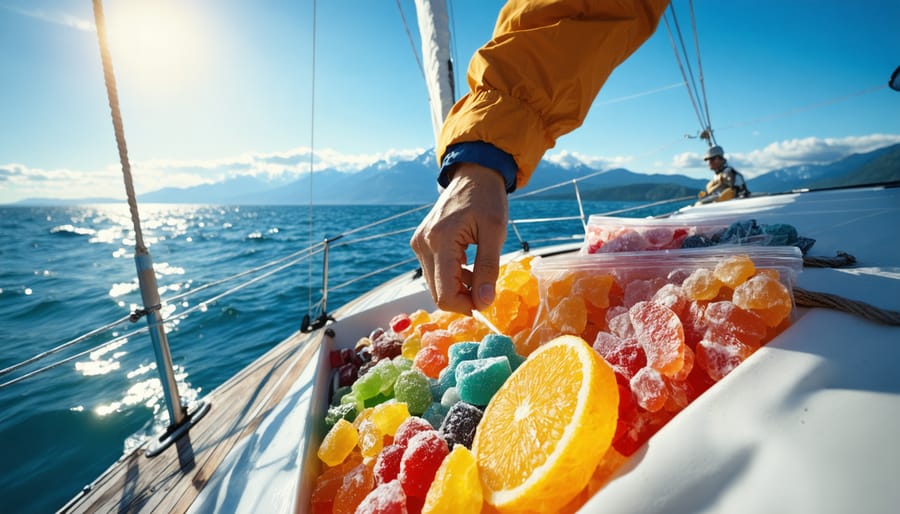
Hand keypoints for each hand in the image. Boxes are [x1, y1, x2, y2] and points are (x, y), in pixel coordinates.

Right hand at [410, 163, 508, 314]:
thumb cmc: (487, 199)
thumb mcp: (495, 232)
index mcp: (441, 240)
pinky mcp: (420, 244)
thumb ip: (488, 268)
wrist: (473, 175)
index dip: (466, 306)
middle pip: (437, 293)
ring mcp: (419, 244)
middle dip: (462, 299)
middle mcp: (423, 244)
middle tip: (486, 291)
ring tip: (479, 274)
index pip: (445, 293)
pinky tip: (467, 267)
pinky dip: (451, 278)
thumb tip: (484, 302)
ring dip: (457, 288)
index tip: (487, 302)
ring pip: (434, 285)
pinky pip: (433, 273)